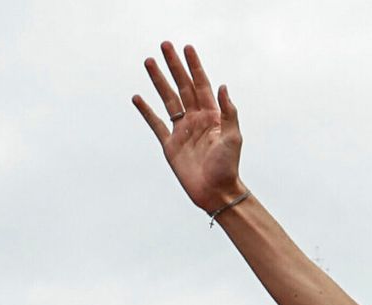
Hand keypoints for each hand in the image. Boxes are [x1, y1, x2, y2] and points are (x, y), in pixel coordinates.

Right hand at [134, 43, 244, 213]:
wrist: (216, 191)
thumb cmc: (228, 166)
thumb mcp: (233, 137)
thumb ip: (228, 112)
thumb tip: (222, 87)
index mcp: (212, 115)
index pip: (201, 84)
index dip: (194, 66)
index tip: (187, 48)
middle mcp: (195, 118)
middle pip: (182, 86)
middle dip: (174, 66)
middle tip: (164, 45)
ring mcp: (181, 130)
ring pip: (168, 99)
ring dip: (158, 81)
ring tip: (149, 62)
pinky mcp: (170, 145)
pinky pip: (156, 123)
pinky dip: (146, 111)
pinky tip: (138, 97)